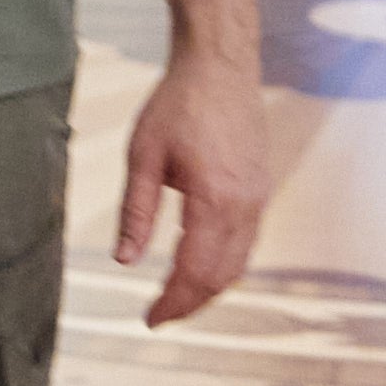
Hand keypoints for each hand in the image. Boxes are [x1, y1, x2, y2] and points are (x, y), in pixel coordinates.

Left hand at [115, 54, 270, 325]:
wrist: (219, 65)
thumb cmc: (178, 103)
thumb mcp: (143, 156)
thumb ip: (136, 212)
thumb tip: (124, 260)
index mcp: (215, 201)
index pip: (195, 272)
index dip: (173, 302)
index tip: (149, 319)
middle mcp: (246, 206)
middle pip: (223, 276)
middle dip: (191, 303)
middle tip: (158, 315)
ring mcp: (259, 197)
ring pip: (240, 262)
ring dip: (210, 287)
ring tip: (176, 298)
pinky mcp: (260, 188)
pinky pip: (247, 241)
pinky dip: (224, 263)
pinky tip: (200, 264)